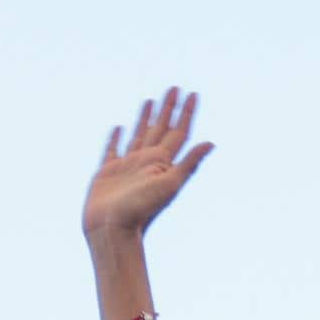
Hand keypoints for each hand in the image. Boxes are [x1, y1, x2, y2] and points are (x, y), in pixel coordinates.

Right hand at [85, 90, 209, 240]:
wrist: (112, 231)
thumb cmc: (141, 210)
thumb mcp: (169, 185)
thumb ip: (188, 164)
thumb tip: (212, 143)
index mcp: (163, 162)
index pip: (179, 132)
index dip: (186, 113)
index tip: (192, 94)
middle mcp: (147, 162)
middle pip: (161, 129)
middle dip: (168, 109)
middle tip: (174, 88)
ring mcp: (128, 167)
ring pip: (140, 135)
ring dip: (146, 118)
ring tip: (150, 101)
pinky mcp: (108, 173)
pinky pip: (113, 150)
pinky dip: (116, 138)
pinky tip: (120, 127)